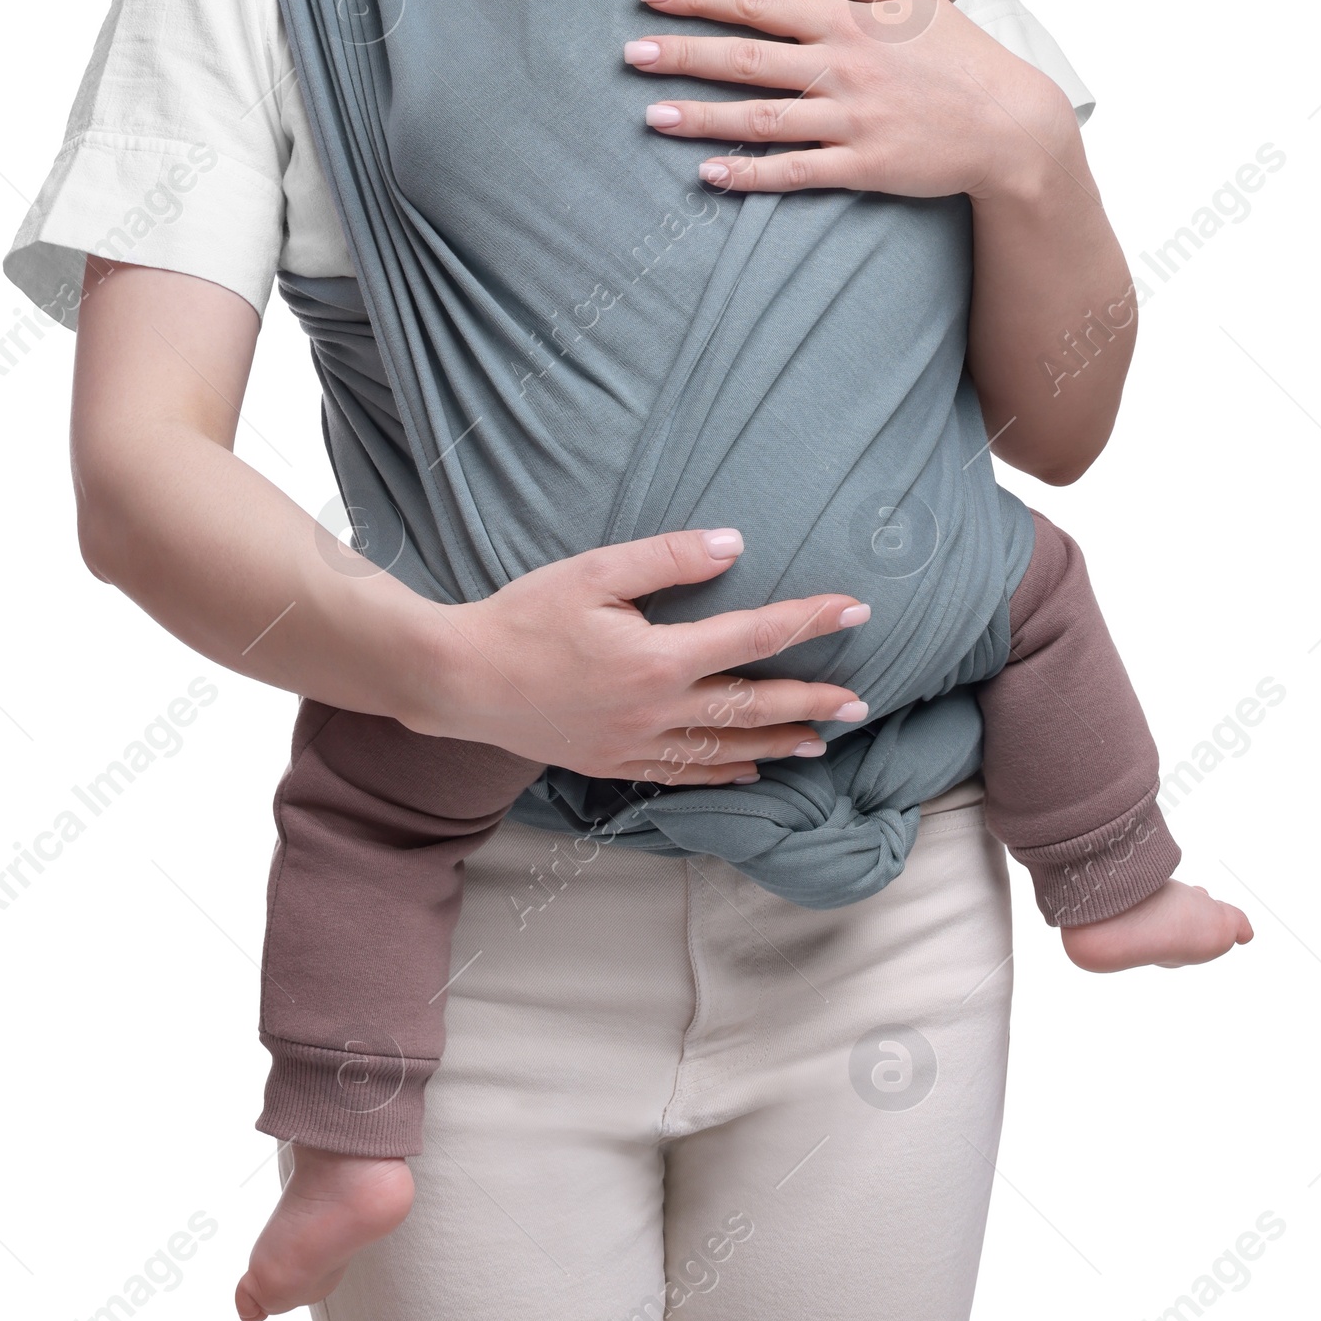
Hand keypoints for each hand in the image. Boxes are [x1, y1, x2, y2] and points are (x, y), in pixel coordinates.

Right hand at [410, 527, 870, 781]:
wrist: (459, 680)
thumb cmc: (522, 617)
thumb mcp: (595, 571)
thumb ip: (668, 558)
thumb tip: (733, 546)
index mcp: (659, 658)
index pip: (753, 636)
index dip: (809, 621)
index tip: (856, 609)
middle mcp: (657, 710)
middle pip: (752, 707)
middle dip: (812, 701)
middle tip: (861, 702)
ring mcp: (635, 744)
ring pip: (725, 750)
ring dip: (779, 743)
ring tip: (821, 740)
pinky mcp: (612, 763)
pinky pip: (683, 774)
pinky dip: (724, 774)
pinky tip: (749, 770)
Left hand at [625, 0, 1073, 201]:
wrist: (1012, 124)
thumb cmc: (960, 54)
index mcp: (849, 21)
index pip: (760, 1)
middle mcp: (843, 67)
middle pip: (748, 57)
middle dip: (684, 54)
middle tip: (630, 53)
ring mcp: (852, 120)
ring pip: (763, 118)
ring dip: (704, 117)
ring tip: (652, 114)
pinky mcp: (863, 166)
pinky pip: (796, 172)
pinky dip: (751, 174)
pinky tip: (709, 175)